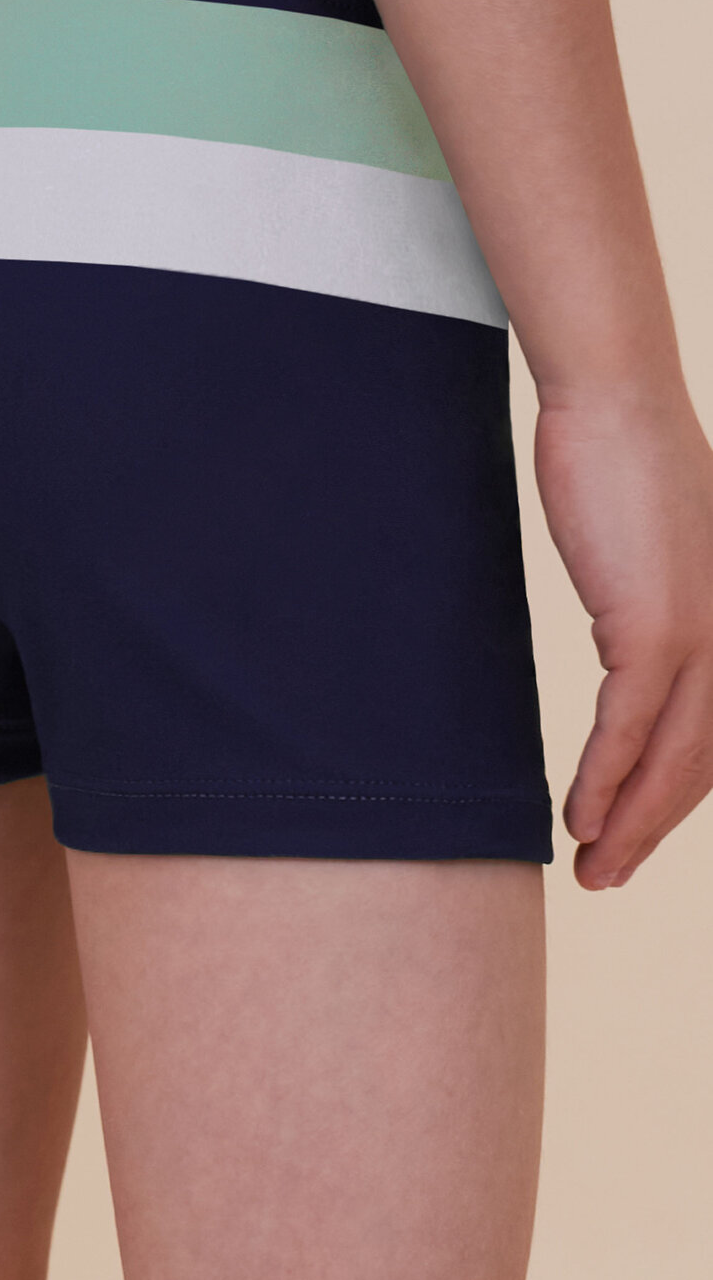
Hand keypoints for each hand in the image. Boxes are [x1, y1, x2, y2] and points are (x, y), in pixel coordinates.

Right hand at [533, 385, 712, 889]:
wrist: (614, 406)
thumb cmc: (621, 463)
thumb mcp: (649, 547)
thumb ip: (652, 596)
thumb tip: (629, 639)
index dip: (676, 795)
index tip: (633, 831)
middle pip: (704, 762)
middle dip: (654, 827)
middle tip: (609, 874)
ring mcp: (703, 631)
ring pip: (674, 759)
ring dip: (631, 823)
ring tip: (594, 868)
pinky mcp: (657, 625)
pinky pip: (631, 727)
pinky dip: (605, 780)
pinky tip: (579, 816)